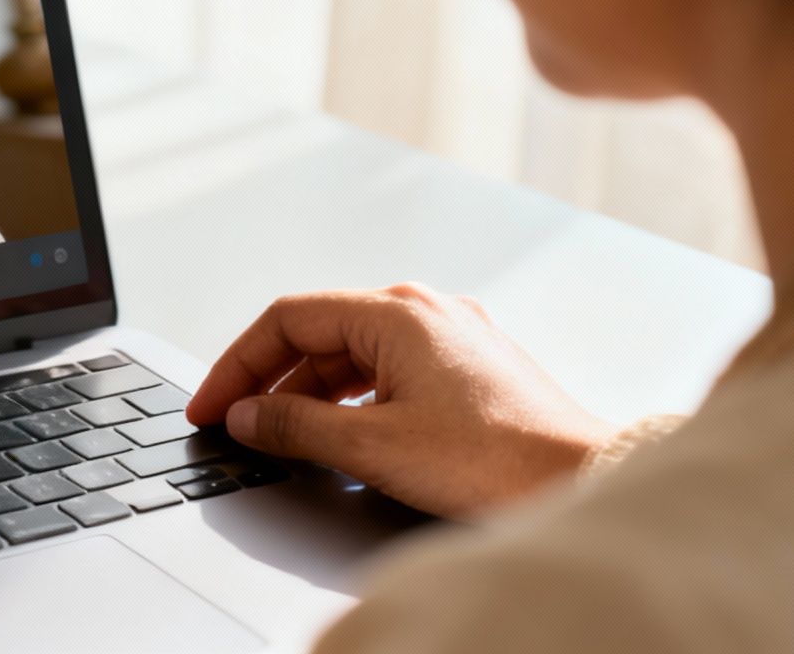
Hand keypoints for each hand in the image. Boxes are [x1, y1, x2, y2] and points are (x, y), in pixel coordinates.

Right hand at [185, 283, 614, 518]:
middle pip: (318, 334)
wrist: (583, 482)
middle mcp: (424, 310)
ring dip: (309, 394)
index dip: (236, 364)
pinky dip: (350, 400)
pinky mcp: (469, 368)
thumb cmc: (497, 459)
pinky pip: (387, 372)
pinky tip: (340, 436)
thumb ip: (295, 425)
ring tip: (280, 437)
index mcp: (396, 311)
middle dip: (269, 381)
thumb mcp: (373, 445)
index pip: (287, 320)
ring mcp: (451, 336)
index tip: (211, 404)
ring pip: (353, 355)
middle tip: (235, 425)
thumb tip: (246, 415)